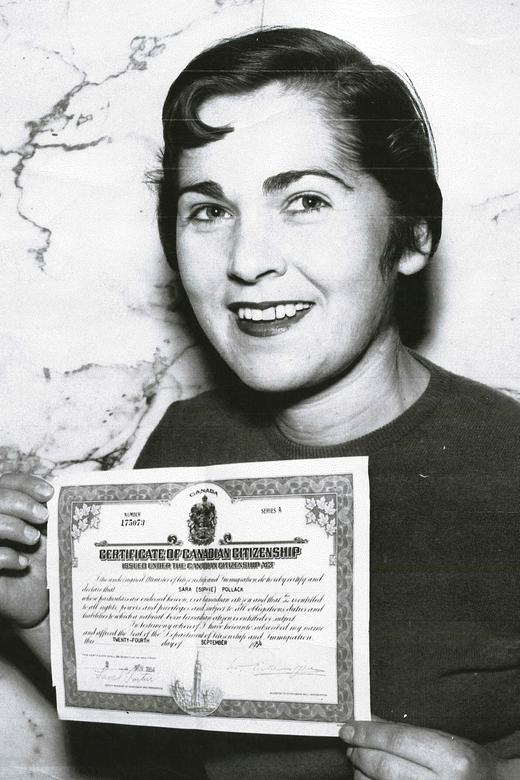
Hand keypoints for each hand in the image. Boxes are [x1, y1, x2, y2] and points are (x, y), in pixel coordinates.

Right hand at [0, 472, 52, 627]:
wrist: (41, 600)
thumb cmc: (47, 561)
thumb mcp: (52, 533)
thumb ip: (52, 512)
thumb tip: (64, 490)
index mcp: (7, 508)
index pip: (8, 482)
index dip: (26, 484)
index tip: (50, 493)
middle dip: (21, 503)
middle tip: (43, 517)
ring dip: (13, 526)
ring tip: (33, 539)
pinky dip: (5, 555)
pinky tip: (23, 563)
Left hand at [339, 720, 519, 778]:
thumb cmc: (469, 763)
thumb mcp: (444, 740)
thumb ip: (406, 733)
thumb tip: (369, 722)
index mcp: (450, 758)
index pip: (396, 741)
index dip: (367, 734)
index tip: (348, 728)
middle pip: (384, 766)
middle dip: (360, 752)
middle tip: (350, 742)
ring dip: (362, 772)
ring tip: (360, 760)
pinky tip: (369, 778)